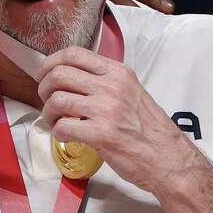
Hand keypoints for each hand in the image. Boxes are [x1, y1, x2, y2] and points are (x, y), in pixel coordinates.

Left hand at [36, 47, 203, 195]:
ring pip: (56, 100)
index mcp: (118, 73)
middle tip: (48, 103)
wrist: (169, 159)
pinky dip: (57, 133)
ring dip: (49, 113)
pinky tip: (66, 137)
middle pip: (58, 74)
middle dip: (43, 89)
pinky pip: (63, 126)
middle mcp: (112, 86)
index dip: (50, 63)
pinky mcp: (102, 134)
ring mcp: (107, 109)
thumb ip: (104, 82)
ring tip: (57, 122)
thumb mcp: (131, 93)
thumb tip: (69, 79)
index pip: (73, 54)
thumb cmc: (148, 129)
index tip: (43, 76)